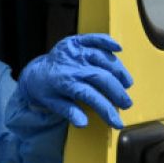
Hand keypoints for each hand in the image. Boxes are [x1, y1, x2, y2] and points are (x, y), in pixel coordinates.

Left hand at [18, 33, 133, 128]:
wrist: (36, 73)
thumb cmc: (47, 91)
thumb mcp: (52, 104)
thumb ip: (68, 112)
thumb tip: (83, 123)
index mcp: (63, 82)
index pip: (89, 95)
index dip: (106, 109)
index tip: (118, 123)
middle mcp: (70, 65)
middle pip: (100, 76)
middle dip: (117, 92)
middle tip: (126, 104)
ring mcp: (73, 52)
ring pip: (101, 58)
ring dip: (118, 71)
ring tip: (127, 84)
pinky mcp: (75, 42)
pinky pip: (92, 39)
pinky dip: (106, 41)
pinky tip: (118, 48)